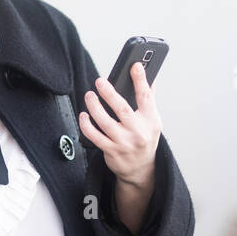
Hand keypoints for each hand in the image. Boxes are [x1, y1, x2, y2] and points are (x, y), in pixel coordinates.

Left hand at [78, 62, 162, 187]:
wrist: (141, 170)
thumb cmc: (144, 139)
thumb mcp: (152, 121)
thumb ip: (149, 99)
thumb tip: (150, 75)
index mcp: (151, 121)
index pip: (146, 97)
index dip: (141, 80)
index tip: (135, 65)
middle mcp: (138, 132)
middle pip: (121, 108)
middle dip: (109, 93)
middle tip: (99, 81)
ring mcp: (124, 142)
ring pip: (104, 121)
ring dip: (94, 106)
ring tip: (89, 95)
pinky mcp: (111, 151)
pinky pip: (94, 135)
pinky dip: (86, 124)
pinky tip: (84, 115)